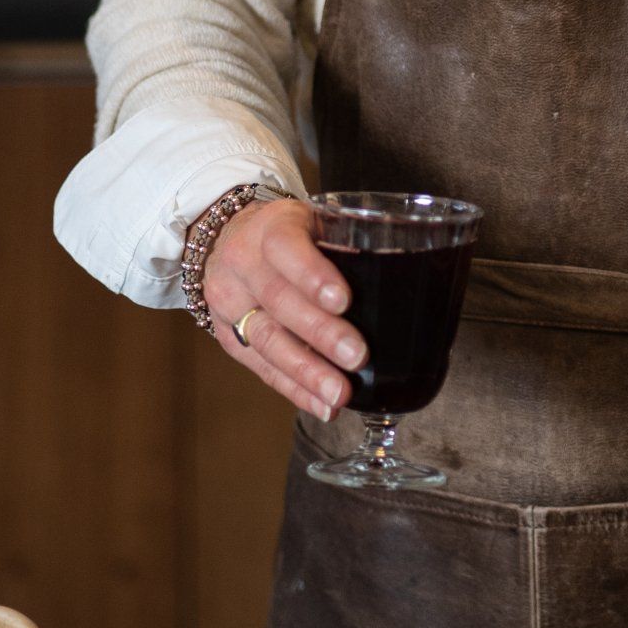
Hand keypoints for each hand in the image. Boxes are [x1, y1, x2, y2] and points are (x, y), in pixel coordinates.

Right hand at [201, 198, 363, 421]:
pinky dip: (294, 389)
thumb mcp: (312, 222)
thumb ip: (342, 245)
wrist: (229, 240)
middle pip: (279, 301)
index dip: (313, 275)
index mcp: (270, 227)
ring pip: (267, 340)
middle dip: (320, 333)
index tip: (344, 300)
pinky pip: (261, 367)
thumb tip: (399, 281)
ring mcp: (229, 302)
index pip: (286, 248)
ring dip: (307, 372)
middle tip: (356, 355)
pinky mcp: (228, 336)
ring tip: (339, 393)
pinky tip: (321, 405)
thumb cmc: (291, 233)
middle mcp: (242, 263)